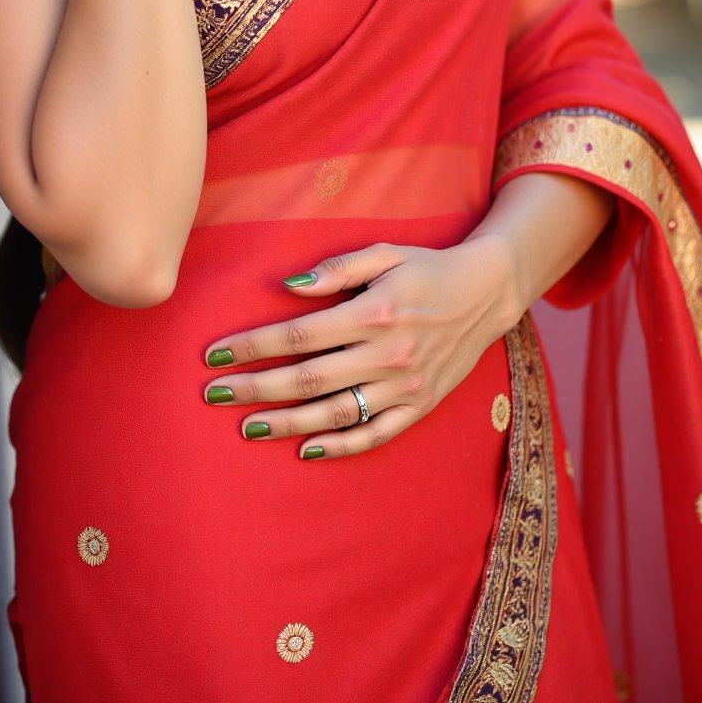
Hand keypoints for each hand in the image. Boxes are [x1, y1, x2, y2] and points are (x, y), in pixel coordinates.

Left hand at [202, 239, 517, 457]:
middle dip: (255, 388)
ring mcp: (405, 386)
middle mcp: (388, 354)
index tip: (215, 355)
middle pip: (308, 379)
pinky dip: (338, 446)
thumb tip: (287, 287)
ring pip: (335, 413)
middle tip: (214, 394)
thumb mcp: (385, 253)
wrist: (487, 294)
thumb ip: (336, 269)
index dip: (252, 347)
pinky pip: (374, 436)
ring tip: (247, 427)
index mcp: (373, 312)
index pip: (298, 336)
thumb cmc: (427, 268)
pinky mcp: (419, 406)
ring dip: (286, 423)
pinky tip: (304, 449)